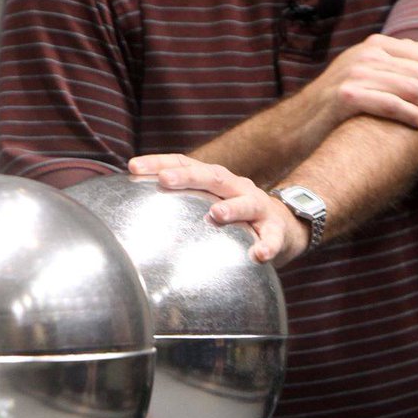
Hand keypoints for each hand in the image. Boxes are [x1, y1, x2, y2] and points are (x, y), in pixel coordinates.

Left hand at [128, 153, 309, 266]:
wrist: (285, 224)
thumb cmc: (235, 215)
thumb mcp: (209, 202)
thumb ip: (181, 204)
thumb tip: (132, 208)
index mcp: (215, 179)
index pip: (185, 162)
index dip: (159, 162)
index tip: (132, 167)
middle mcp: (235, 186)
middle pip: (212, 176)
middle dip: (188, 176)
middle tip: (165, 180)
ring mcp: (258, 206)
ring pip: (246, 202)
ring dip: (231, 208)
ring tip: (215, 215)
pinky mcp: (276, 229)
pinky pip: (272, 238)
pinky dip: (266, 245)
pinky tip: (257, 255)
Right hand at [294, 34, 417, 142]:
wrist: (297, 125)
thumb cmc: (338, 105)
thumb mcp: (366, 73)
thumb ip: (397, 60)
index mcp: (375, 45)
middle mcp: (366, 53)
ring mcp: (355, 73)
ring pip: (414, 88)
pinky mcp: (346, 96)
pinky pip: (392, 103)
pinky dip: (412, 116)